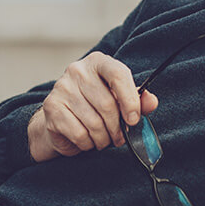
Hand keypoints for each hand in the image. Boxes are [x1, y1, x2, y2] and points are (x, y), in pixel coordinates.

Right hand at [28, 52, 158, 161]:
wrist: (61, 118)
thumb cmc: (96, 106)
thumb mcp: (121, 99)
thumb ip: (138, 100)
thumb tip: (152, 102)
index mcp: (99, 62)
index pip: (118, 74)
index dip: (130, 100)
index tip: (134, 119)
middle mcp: (78, 70)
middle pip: (107, 104)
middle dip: (117, 127)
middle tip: (119, 137)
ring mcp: (62, 88)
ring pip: (94, 122)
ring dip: (104, 138)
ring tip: (104, 139)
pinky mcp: (52, 108)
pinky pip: (79, 133)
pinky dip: (88, 143)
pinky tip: (88, 140)